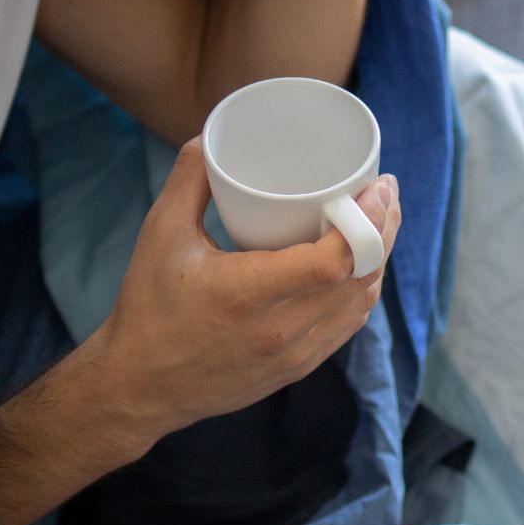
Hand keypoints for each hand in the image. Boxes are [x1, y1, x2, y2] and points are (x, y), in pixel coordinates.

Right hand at [84, 137, 400, 441]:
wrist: (140, 387)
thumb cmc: (148, 308)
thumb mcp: (160, 234)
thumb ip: (188, 179)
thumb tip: (211, 137)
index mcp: (248, 294)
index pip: (333, 261)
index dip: (367, 222)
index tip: (377, 186)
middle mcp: (280, 330)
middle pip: (360, 277)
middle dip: (383, 228)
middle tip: (384, 190)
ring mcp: (294, 354)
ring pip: (361, 302)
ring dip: (379, 257)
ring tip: (379, 218)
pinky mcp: (297, 368)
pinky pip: (347, 325)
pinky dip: (362, 289)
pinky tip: (363, 263)